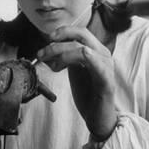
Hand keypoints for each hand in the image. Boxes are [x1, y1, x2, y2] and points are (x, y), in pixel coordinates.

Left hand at [36, 25, 117, 140]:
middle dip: (57, 42)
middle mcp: (103, 54)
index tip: (48, 40)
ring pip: (83, 48)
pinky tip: (69, 64)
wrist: (99, 117)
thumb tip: (48, 50)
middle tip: (42, 54)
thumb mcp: (75, 70)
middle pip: (81, 35)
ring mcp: (106, 66)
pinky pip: (97, 65)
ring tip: (51, 66)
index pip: (80, 32)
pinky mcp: (106, 81)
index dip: (63, 32)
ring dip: (61, 53)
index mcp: (97, 50)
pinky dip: (81, 60)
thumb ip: (66, 57)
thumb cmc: (88, 94)